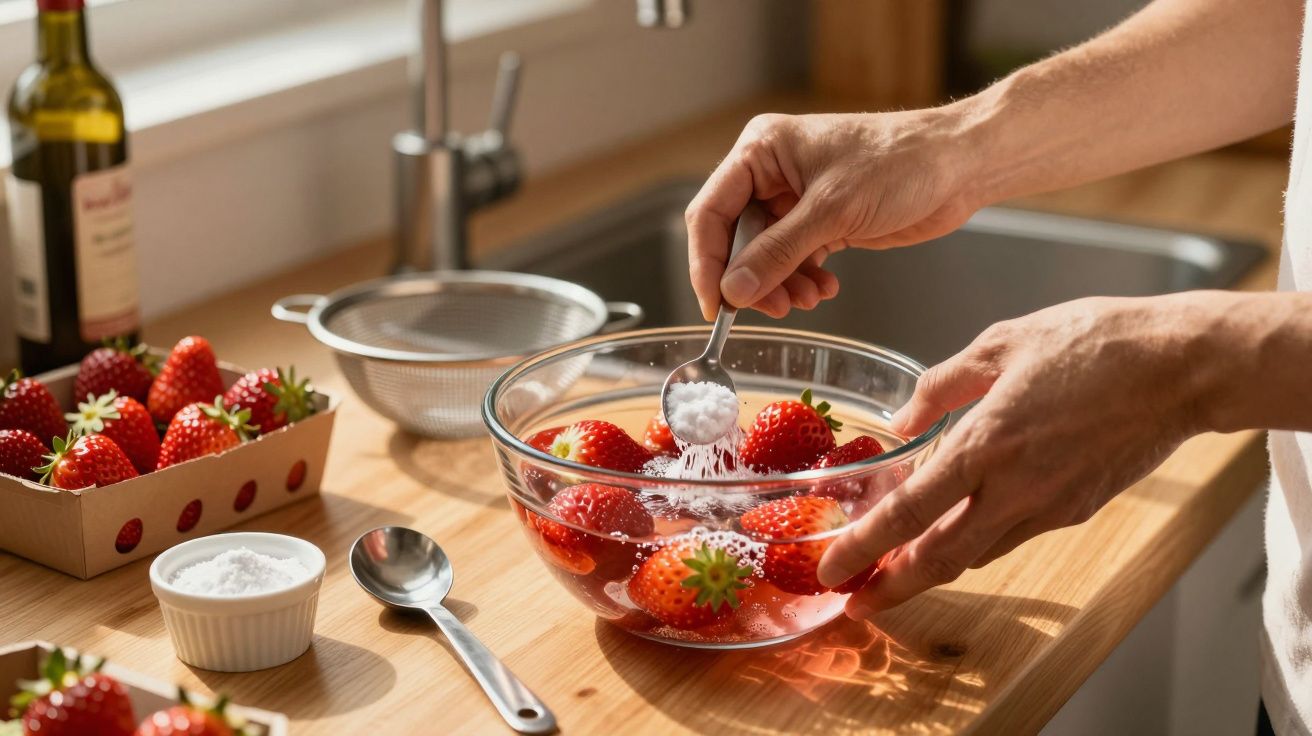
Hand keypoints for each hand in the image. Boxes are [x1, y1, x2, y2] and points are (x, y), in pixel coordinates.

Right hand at [684, 109, 980, 320]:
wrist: (959, 165)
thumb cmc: (900, 162)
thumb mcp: (831, 210)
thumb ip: (777, 253)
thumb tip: (733, 291)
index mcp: (760, 151)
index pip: (711, 212)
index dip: (707, 263)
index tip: (715, 306)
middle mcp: (770, 173)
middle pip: (735, 239)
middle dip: (752, 279)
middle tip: (772, 309)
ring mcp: (795, 199)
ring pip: (764, 256)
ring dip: (780, 284)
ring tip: (808, 300)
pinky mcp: (821, 221)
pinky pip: (793, 260)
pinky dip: (803, 280)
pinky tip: (825, 288)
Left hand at [816, 293, 1230, 616]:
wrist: (1183, 366)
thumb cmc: (1095, 342)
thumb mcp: (1002, 343)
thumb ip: (941, 385)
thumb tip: (903, 419)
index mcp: (988, 443)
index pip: (911, 512)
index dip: (866, 546)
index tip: (833, 569)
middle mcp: (1016, 487)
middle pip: (941, 558)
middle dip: (892, 587)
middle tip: (855, 603)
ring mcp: (1051, 505)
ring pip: (978, 553)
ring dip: (932, 567)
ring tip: (894, 568)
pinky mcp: (1077, 509)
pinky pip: (1012, 535)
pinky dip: (975, 541)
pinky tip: (955, 529)